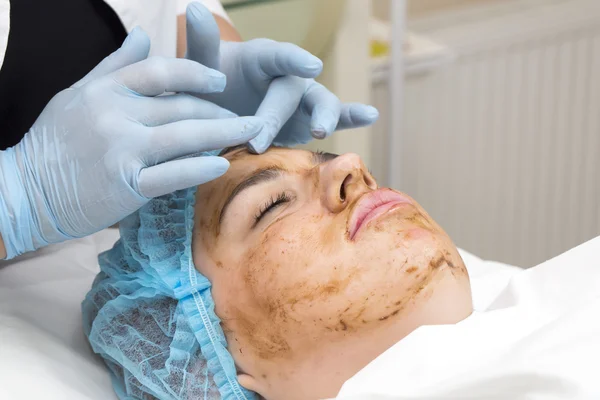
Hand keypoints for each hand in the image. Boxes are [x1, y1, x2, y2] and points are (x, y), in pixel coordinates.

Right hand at [0, 28, 263, 258]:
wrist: (26, 191)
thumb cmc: (54, 142)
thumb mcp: (78, 94)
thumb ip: (115, 65)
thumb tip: (142, 34)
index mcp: (105, 90)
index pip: (160, 71)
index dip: (196, 73)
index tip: (220, 81)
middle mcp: (115, 114)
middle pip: (182, 105)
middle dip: (221, 110)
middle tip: (247, 117)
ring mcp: (122, 150)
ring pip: (185, 136)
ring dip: (225, 133)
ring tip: (251, 132)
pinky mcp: (127, 185)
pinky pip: (173, 174)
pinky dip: (200, 168)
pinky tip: (223, 165)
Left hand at [185, 2, 378, 152]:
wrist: (220, 111)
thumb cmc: (209, 87)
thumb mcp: (199, 68)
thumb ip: (201, 43)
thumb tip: (194, 9)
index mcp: (261, 58)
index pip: (277, 56)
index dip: (294, 60)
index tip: (312, 66)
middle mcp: (287, 75)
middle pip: (290, 90)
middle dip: (275, 116)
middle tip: (256, 142)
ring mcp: (302, 98)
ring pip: (321, 102)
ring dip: (326, 116)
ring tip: (320, 130)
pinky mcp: (310, 120)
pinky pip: (336, 118)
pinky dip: (353, 117)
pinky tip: (372, 115)